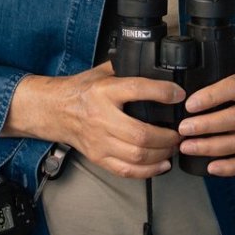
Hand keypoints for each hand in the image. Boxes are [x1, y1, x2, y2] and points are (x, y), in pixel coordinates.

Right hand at [10, 62, 182, 178]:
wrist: (54, 110)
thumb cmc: (79, 91)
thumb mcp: (100, 72)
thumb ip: (125, 68)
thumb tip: (154, 64)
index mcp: (104, 91)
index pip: (137, 90)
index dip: (162, 92)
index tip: (178, 95)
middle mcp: (101, 117)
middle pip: (140, 133)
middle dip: (167, 136)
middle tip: (180, 132)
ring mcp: (99, 141)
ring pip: (137, 155)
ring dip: (162, 154)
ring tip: (173, 147)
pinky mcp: (98, 157)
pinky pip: (126, 170)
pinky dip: (148, 171)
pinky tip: (161, 164)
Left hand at [177, 66, 234, 176]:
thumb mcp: (230, 71)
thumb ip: (212, 78)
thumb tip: (177, 91)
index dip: (211, 97)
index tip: (189, 105)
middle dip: (206, 126)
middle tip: (182, 129)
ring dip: (210, 147)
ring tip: (186, 147)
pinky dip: (228, 167)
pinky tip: (210, 167)